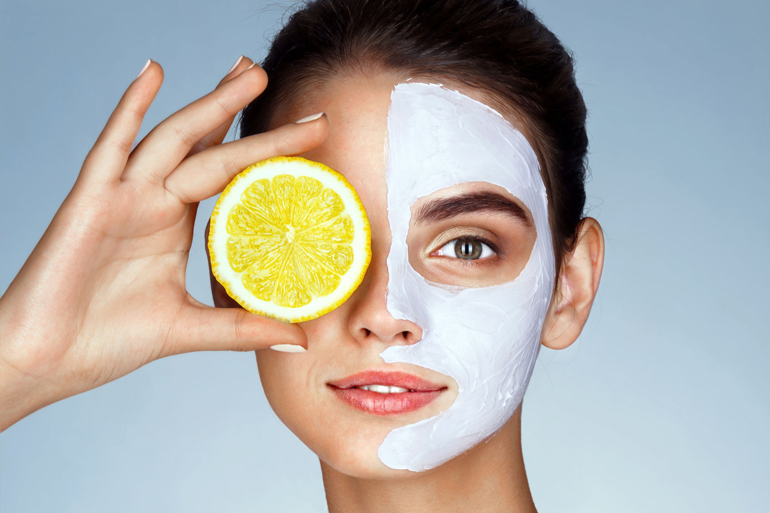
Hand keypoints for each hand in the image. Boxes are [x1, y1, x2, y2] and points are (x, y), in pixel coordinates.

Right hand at [0, 57, 328, 429]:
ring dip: (211, 103)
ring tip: (248, 72)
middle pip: (206, 144)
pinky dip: (130, 108)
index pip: (226, 172)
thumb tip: (300, 338)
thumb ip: (242, 327)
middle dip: (239, 108)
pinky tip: (153, 72)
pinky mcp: (89, 202)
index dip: (262, 149)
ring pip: (174, 138)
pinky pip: (111, 147)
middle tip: (268, 73)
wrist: (47, 361)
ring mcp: (122, 196)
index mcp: (174, 221)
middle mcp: (152, 200)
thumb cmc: (107, 339)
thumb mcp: (190, 327)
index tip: (304, 130)